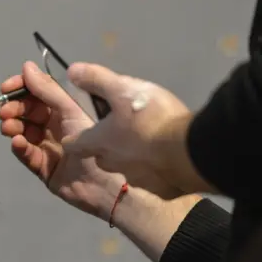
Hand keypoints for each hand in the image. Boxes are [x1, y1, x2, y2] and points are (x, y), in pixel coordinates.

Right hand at [0, 61, 127, 218]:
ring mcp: (49, 147)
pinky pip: (28, 155)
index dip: (22, 88)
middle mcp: (56, 126)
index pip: (39, 92)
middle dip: (14, 109)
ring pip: (24, 133)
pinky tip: (17, 142)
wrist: (108, 181)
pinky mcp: (45, 168)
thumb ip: (48, 90)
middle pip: (28, 112)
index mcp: (66, 109)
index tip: (6, 87)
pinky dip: (20, 147)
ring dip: (14, 127)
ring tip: (8, 127)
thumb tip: (26, 67)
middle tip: (5, 112)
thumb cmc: (97, 139)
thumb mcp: (72, 109)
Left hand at [62, 63, 193, 198]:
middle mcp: (112, 164)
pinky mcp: (161, 190)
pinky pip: (154, 179)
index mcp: (100, 142)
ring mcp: (137, 180)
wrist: (190, 154)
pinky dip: (157, 170)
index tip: (76, 135)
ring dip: (133, 158)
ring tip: (149, 144)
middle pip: (100, 157)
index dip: (73, 139)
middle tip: (120, 133)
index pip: (74, 145)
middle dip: (106, 147)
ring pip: (127, 168)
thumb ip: (97, 80)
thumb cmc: (151, 119)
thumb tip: (71, 72)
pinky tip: (169, 159)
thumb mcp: (122, 90)